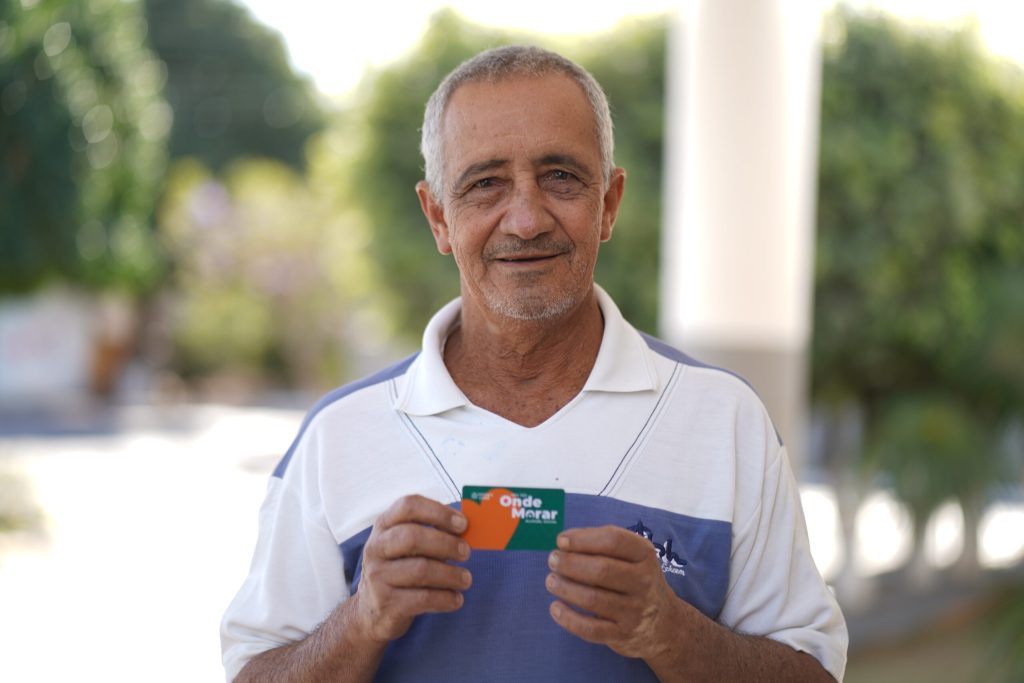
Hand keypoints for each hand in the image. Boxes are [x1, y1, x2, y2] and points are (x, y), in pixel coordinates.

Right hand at [351, 495, 471, 643]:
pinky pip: (423, 598)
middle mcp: (376, 548)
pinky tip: (456, 599)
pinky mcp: (386, 603)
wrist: (370, 613)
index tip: (462, 524)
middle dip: (446, 543)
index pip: (408, 506)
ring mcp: (378, 576)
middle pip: (413, 537)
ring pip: (421, 570)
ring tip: (466, 579)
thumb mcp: (407, 547)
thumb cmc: (400, 570)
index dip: (439, 512)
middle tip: (466, 552)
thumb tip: (469, 529)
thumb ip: (432, 534)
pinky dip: (445, 598)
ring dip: (451, 574)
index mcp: (384, 525)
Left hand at [545, 525, 685, 661]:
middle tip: (552, 560)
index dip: (583, 539)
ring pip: (593, 599)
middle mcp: (643, 582)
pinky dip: (569, 619)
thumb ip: (602, 544)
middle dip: (570, 564)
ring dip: (566, 588)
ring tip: (551, 581)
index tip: (561, 541)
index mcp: (644, 555)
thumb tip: (564, 542)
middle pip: (602, 570)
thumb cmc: (636, 580)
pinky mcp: (623, 634)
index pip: (613, 541)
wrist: (662, 623)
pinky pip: (591, 629)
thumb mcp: (632, 556)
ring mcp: (634, 610)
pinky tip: (555, 607)